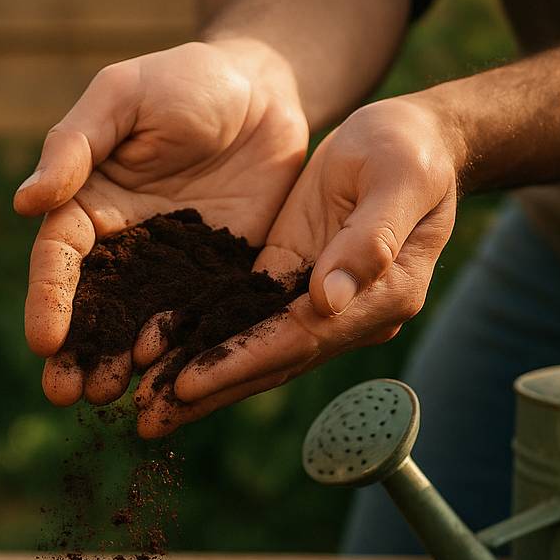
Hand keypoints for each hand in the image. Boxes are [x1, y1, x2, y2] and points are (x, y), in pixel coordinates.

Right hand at [17, 39, 308, 406]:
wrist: (268, 88)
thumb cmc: (185, 80)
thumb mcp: (123, 95)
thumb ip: (75, 144)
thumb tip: (26, 203)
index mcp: (87, 204)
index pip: (59, 260)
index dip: (48, 300)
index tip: (43, 340)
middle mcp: (122, 247)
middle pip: (90, 308)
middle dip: (74, 352)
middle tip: (66, 394)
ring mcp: (171, 269)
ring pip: (137, 326)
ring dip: (119, 364)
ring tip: (107, 400)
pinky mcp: (219, 278)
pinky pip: (198, 322)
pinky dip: (183, 354)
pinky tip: (173, 385)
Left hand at [133, 95, 461, 436]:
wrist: (414, 138)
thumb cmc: (411, 148)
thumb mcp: (400, 177)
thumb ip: (372, 237)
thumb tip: (331, 299)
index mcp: (382, 295)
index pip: (302, 338)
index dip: (243, 360)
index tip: (189, 382)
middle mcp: (349, 315)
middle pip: (272, 362)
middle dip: (210, 390)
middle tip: (149, 421)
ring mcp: (317, 305)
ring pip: (253, 352)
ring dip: (200, 381)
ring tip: (145, 410)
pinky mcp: (287, 282)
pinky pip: (242, 321)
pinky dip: (203, 344)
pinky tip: (159, 361)